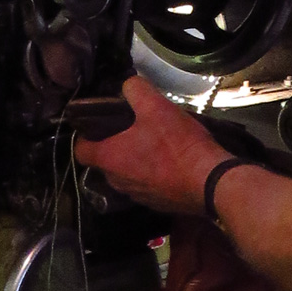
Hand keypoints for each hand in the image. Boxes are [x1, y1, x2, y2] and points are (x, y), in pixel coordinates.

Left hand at [74, 76, 232, 215]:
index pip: (81, 151)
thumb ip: (135, 90)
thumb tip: (128, 85)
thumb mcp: (155, 106)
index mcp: (110, 159)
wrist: (210, 182)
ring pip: (125, 176)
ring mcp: (137, 196)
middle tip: (130, 129)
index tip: (98, 125)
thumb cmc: (177, 144)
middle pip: (104, 163)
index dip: (85, 136)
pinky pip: (145, 186)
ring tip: (152, 144)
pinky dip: (151, 175)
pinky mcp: (157, 204)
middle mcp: (118, 182)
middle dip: (113, 147)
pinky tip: (169, 162)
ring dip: (133, 162)